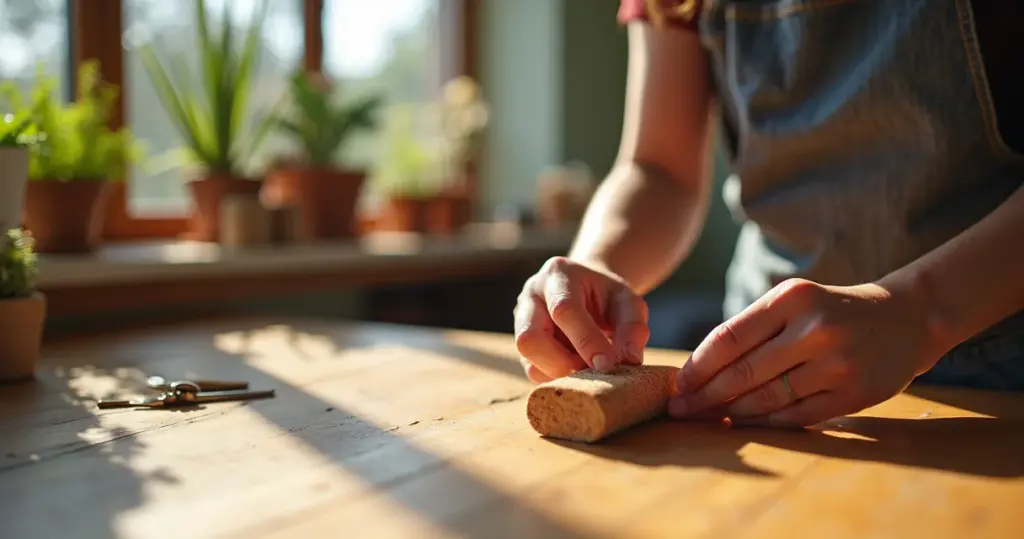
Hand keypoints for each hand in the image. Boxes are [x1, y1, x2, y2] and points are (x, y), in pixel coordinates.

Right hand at [514, 256, 649, 382]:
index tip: (608, 364)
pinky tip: (576, 365)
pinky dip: (558, 377)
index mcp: (558, 275)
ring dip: (561, 373)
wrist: (586, 291)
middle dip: (563, 364)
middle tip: (592, 368)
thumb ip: (632, 327)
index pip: (564, 310)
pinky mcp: (522, 347)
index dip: (586, 341)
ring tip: (586, 364)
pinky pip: (534, 373)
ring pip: (529, 361)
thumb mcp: (627, 301)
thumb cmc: (607, 296)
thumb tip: (630, 360)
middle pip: (529, 339)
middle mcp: (530, 297)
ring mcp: (521, 323)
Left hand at [668, 278, 943, 427]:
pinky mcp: (855, 393)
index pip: (730, 336)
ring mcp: (837, 363)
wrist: (907, 317)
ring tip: (708, 418)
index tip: (677, 385)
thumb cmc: (832, 311)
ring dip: (732, 412)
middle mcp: (815, 329)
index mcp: (792, 298)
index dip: (698, 366)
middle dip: (705, 396)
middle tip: (679, 411)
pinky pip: (798, 416)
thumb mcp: (795, 303)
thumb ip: (753, 330)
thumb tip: (698, 372)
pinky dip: (766, 423)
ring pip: (768, 398)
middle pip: (744, 372)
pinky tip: (745, 424)